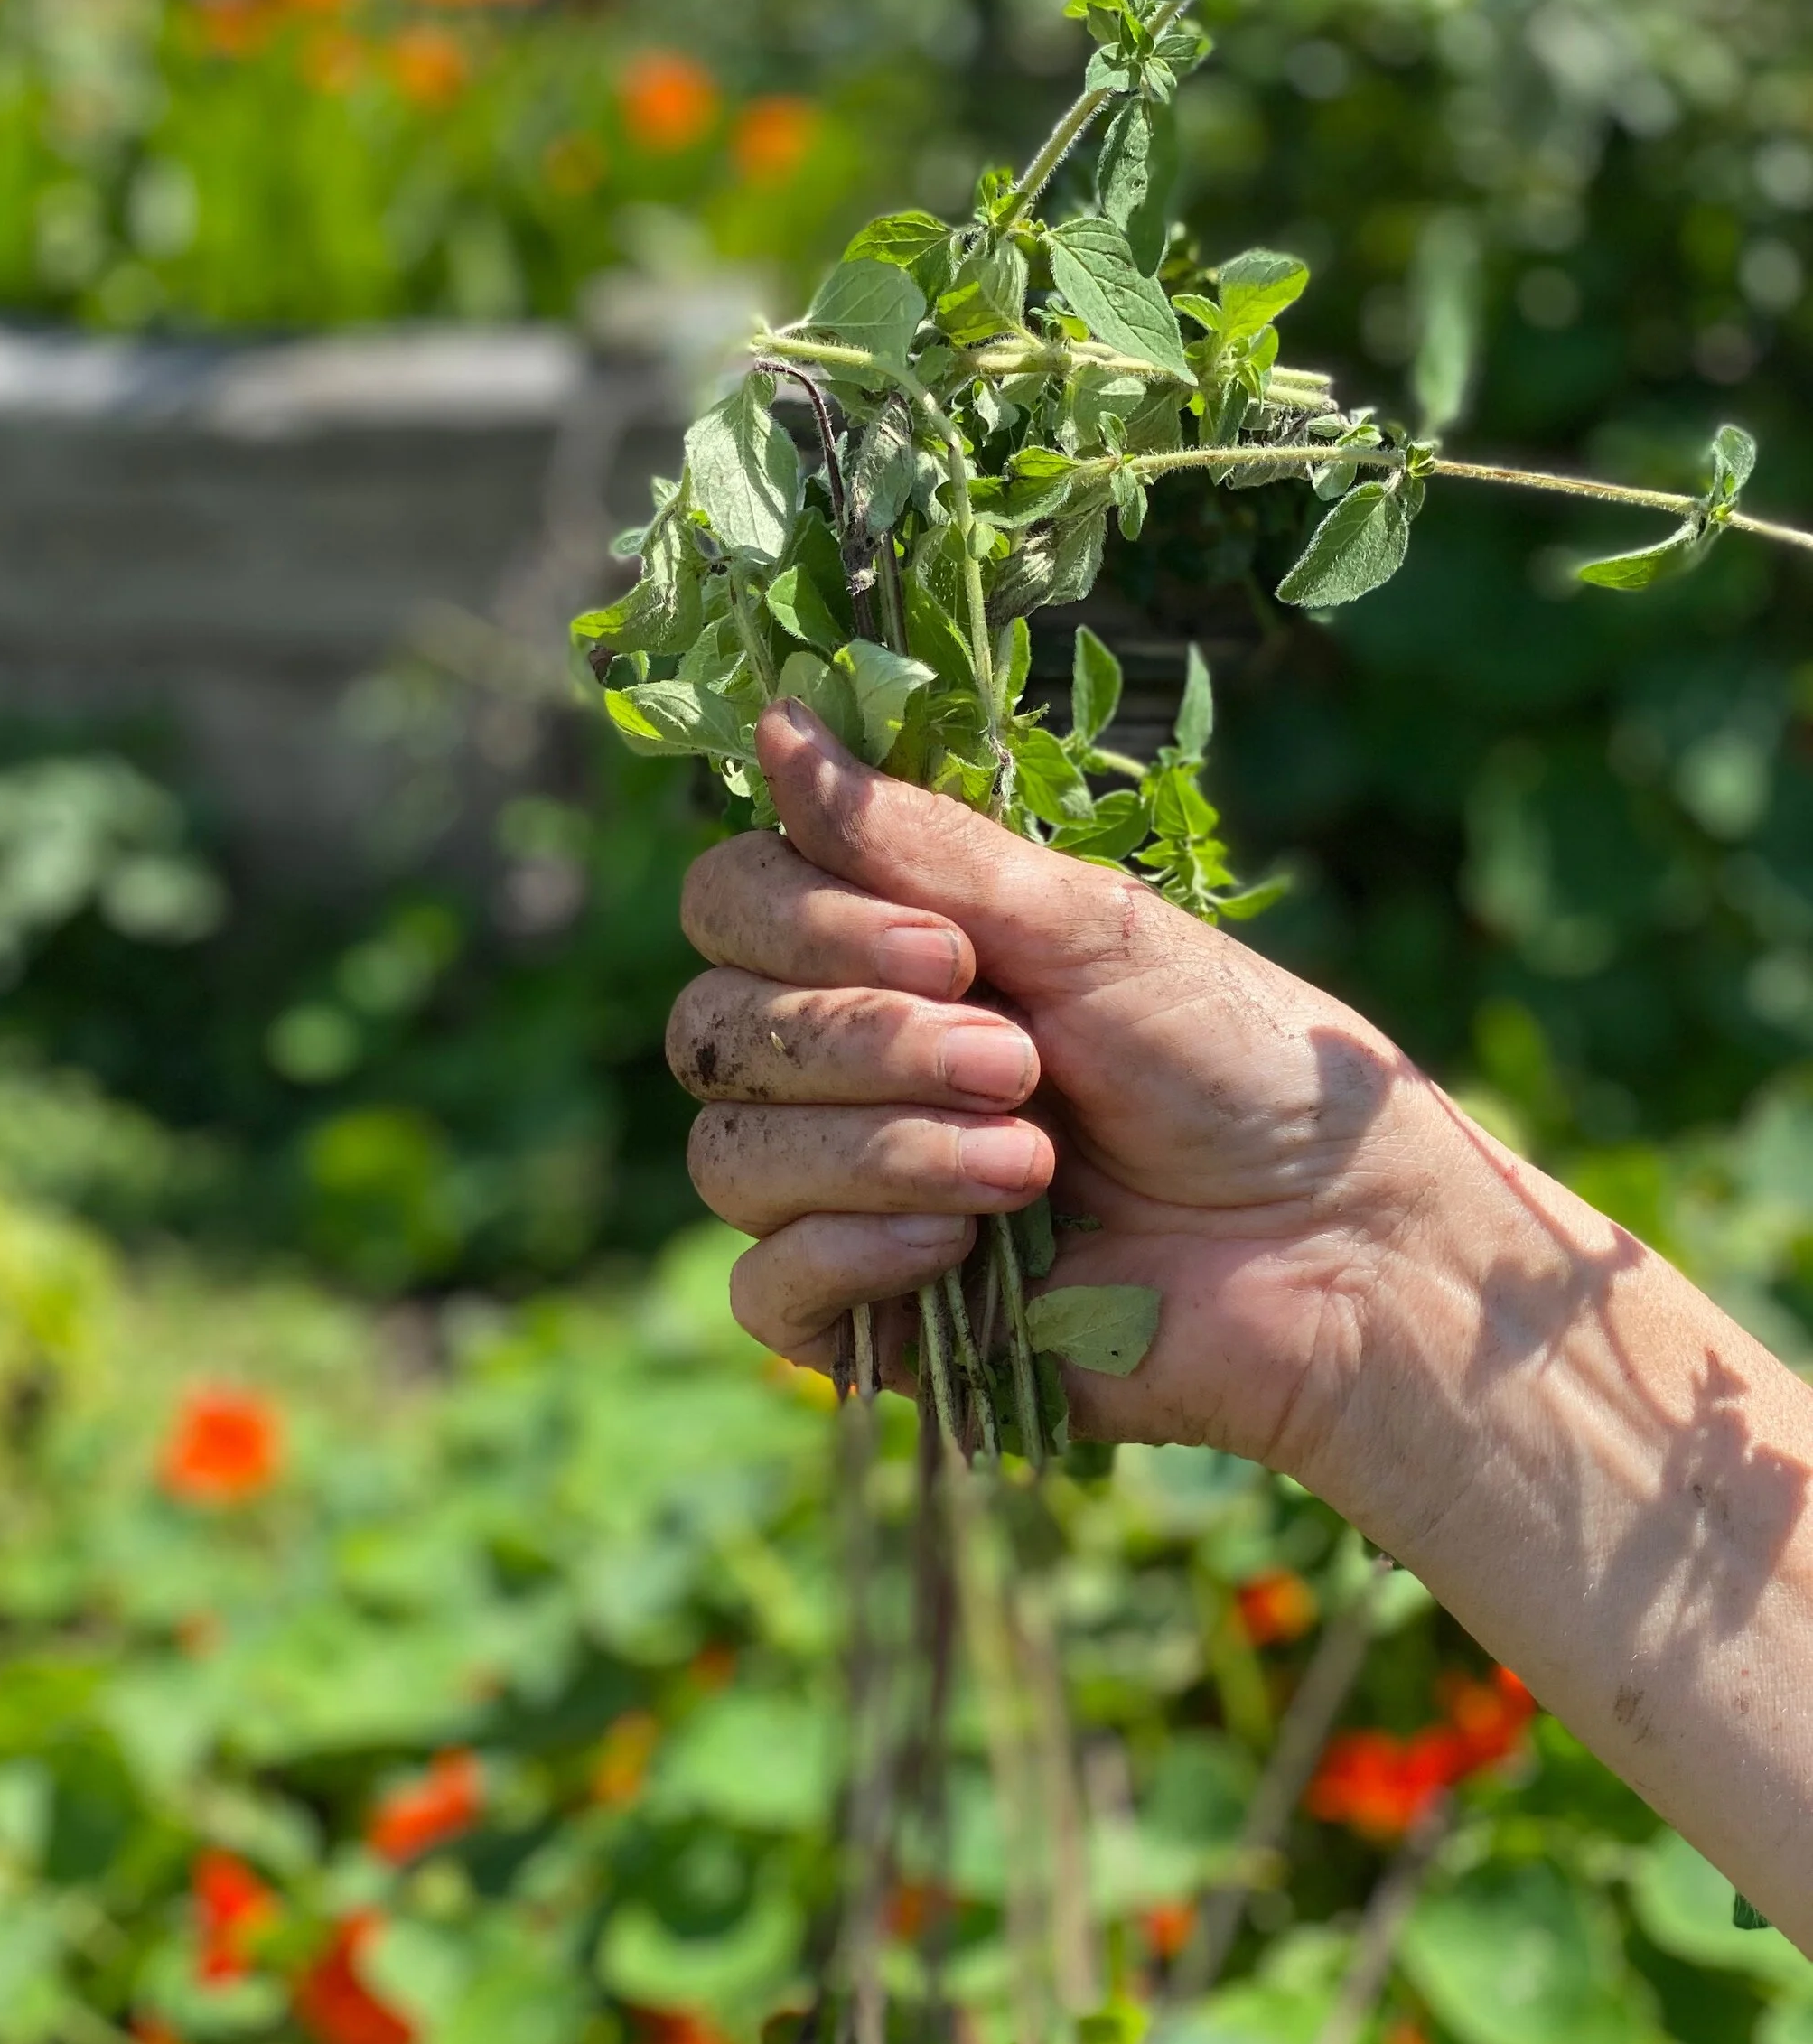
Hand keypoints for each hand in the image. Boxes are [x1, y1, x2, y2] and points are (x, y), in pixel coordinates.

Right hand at [669, 701, 1467, 1484]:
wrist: (1332, 1245)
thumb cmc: (1235, 1066)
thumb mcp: (1085, 926)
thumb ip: (916, 841)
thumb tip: (774, 720)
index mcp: (888, 954)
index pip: (729, 907)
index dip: (799, 923)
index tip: (947, 950)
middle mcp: (846, 1067)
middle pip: (711, 1032)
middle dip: (862, 1042)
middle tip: (1020, 1065)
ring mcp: (849, 1196)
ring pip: (731, 1159)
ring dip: (882, 1149)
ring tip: (1034, 1167)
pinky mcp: (870, 1323)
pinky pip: (766, 1290)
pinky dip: (851, 1255)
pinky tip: (960, 1248)